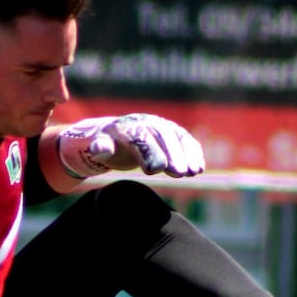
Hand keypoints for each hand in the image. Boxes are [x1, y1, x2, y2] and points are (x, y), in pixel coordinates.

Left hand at [57, 114, 204, 177]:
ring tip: (193, 172)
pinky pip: (185, 140)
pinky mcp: (171, 133)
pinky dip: (193, 152)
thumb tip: (101, 148)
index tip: (156, 170)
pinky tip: (199, 168)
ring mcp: (161, 126)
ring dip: (188, 154)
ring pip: (177, 136)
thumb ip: (100, 147)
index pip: (140, 137)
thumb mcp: (97, 147)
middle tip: (180, 173)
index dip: (149, 152)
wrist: (114, 135)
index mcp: (127, 127)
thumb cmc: (105, 145)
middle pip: (162, 135)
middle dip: (173, 154)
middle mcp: (146, 122)